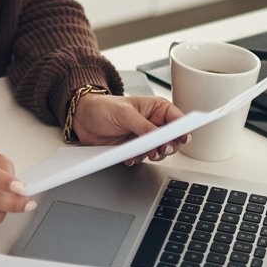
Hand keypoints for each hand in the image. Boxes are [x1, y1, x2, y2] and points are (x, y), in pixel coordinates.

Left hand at [71, 94, 188, 164]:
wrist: (82, 118)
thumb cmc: (103, 107)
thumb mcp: (124, 113)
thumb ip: (144, 126)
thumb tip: (160, 136)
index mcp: (157, 108)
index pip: (178, 120)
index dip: (183, 129)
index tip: (183, 138)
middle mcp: (154, 124)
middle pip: (173, 140)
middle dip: (168, 147)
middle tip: (159, 149)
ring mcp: (145, 137)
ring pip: (160, 152)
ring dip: (153, 155)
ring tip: (145, 154)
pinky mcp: (135, 149)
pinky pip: (143, 158)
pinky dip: (137, 159)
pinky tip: (129, 157)